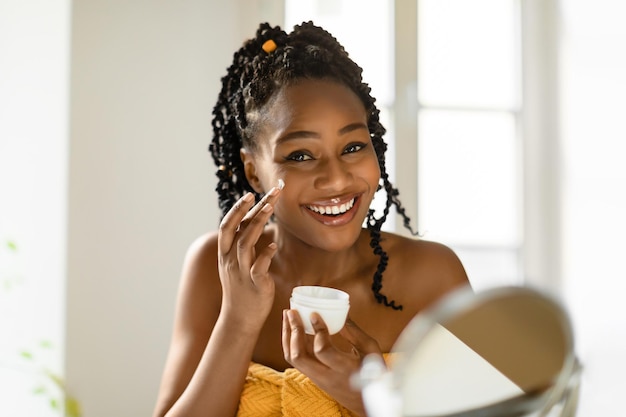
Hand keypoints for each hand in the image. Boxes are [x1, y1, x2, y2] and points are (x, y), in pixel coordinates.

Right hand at [217, 187, 280, 331]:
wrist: (239, 318)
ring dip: (258, 223)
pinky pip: (258, 267)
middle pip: (235, 228)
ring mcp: (241, 272)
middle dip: (248, 208)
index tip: (250, 194)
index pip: (228, 225)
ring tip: (271, 207)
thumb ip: (243, 242)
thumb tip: (253, 220)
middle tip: (267, 193)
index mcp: (225, 254)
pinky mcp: (255, 284)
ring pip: (246, 243)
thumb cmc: (241, 287)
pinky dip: (265, 254)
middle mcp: (231, 260)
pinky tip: (272, 245)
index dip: (237, 208)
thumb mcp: (236, 263)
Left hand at [282, 310, 382, 415]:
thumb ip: (355, 333)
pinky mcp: (313, 378)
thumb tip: (341, 313)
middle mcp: (327, 376)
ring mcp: (317, 379)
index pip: (322, 350)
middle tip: (291, 311)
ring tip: (287, 316)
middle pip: (299, 356)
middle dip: (293, 331)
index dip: (317, 330)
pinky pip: (297, 361)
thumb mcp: (371, 351)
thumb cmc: (373, 375)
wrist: (366, 403)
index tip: (314, 314)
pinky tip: (294, 329)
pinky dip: (292, 343)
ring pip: (293, 359)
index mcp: (344, 369)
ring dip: (288, 336)